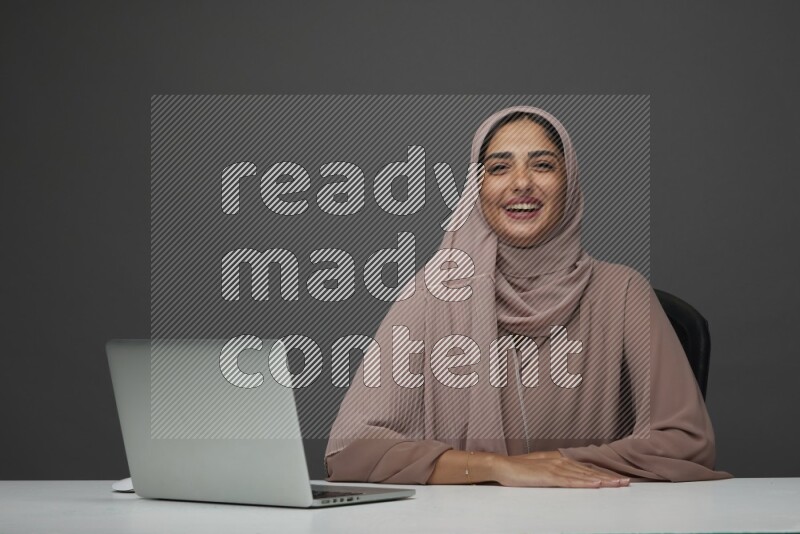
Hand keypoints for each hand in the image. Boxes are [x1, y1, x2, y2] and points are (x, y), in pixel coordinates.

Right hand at [495, 453, 630, 487]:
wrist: (503, 466)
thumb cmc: (519, 470)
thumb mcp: (541, 469)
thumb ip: (555, 471)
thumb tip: (567, 476)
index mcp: (559, 460)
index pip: (586, 468)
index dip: (603, 473)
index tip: (618, 478)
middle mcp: (560, 462)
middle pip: (589, 471)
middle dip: (609, 476)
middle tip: (627, 482)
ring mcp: (555, 468)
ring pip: (584, 475)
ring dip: (602, 480)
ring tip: (617, 484)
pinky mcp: (549, 476)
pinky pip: (570, 481)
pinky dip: (584, 482)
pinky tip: (595, 484)